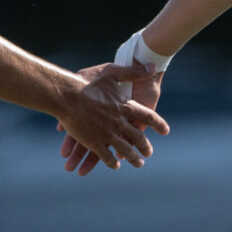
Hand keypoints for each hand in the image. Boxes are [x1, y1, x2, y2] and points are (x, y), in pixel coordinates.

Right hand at [59, 60, 164, 175]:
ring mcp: (107, 134)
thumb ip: (133, 72)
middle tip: (149, 153)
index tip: (165, 131)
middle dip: (145, 147)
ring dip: (132, 158)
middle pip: (138, 137)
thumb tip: (152, 67)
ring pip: (125, 150)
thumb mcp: (112, 72)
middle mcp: (119, 122)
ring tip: (138, 163)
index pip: (148, 117)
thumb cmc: (87, 82)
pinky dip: (112, 162)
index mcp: (124, 106)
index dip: (158, 124)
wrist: (66, 95)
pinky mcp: (94, 142)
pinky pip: (106, 156)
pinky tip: (116, 165)